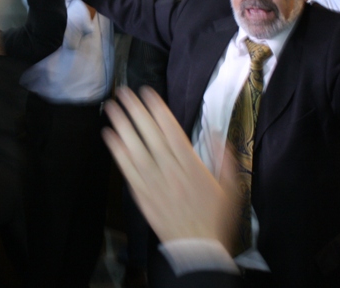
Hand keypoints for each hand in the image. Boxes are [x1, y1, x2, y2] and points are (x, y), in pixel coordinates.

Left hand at [102, 87, 237, 246]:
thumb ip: (224, 158)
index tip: (148, 92)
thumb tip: (217, 133)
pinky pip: (127, 169)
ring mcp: (154, 182)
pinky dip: (117, 151)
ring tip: (112, 108)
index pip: (171, 130)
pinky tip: (109, 137)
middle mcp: (170, 170)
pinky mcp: (142, 194)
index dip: (158, 109)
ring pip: (135, 148)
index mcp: (191, 165)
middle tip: (124, 92)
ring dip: (122, 126)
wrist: (198, 248)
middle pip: (150, 134)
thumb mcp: (230, 187)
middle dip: (136, 111)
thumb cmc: (215, 217)